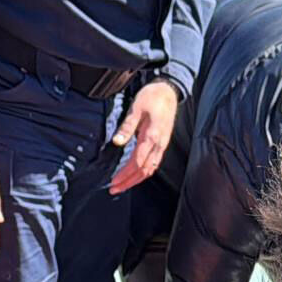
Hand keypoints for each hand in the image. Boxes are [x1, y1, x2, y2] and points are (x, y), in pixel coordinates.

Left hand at [108, 80, 179, 194]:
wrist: (169, 92)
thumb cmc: (152, 97)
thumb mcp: (136, 108)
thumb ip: (127, 127)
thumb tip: (117, 142)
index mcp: (151, 137)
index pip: (137, 163)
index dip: (125, 175)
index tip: (113, 182)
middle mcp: (159, 145)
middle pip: (144, 171)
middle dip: (128, 182)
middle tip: (114, 189)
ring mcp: (162, 146)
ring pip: (150, 170)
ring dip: (136, 180)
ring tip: (123, 185)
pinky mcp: (162, 144)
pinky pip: (154, 164)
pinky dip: (144, 173)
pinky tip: (136, 175)